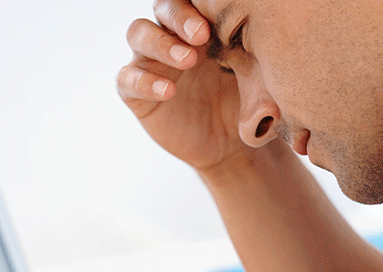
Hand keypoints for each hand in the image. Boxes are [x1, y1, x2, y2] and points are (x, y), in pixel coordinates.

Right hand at [117, 0, 245, 172]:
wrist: (228, 146)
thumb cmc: (243, 104)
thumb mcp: (252, 77)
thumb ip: (248, 54)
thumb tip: (256, 38)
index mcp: (201, 26)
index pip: (191, 1)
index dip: (198, 5)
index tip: (218, 21)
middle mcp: (172, 37)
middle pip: (163, 8)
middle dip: (180, 16)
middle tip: (201, 35)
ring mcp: (151, 62)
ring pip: (138, 33)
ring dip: (159, 43)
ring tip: (187, 61)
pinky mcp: (135, 93)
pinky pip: (127, 78)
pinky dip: (144, 81)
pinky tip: (169, 92)